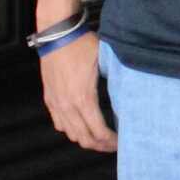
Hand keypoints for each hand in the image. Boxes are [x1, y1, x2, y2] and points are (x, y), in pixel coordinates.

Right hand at [40, 38, 114, 153]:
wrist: (57, 34)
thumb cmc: (82, 45)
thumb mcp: (105, 62)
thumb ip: (115, 81)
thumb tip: (130, 94)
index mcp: (83, 99)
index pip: (99, 132)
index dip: (112, 142)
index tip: (122, 141)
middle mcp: (67, 106)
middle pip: (84, 139)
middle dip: (100, 145)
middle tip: (113, 144)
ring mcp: (56, 103)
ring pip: (71, 134)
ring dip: (86, 139)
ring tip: (98, 137)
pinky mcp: (49, 99)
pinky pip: (59, 124)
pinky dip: (70, 130)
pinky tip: (80, 126)